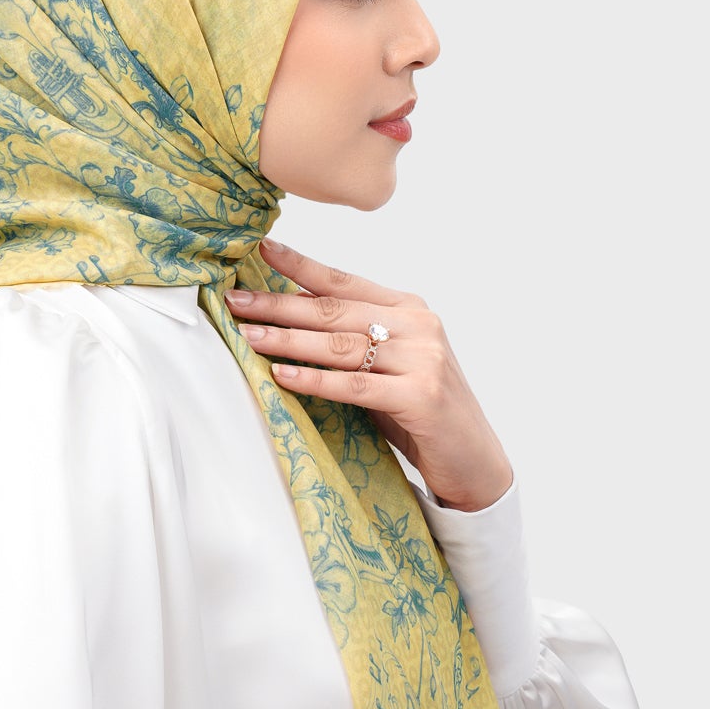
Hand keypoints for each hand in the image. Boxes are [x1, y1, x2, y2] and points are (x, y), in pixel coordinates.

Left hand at [226, 237, 513, 511]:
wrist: (473, 458)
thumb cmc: (419, 411)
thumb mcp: (388, 363)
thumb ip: (354, 337)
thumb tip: (291, 312)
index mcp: (409, 309)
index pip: (345, 281)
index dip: (301, 265)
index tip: (262, 250)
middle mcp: (419, 325)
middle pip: (334, 311)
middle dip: (279, 305)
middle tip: (235, 302)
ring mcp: (423, 359)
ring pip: (340, 345)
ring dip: (288, 340)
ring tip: (248, 336)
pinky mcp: (421, 396)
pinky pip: (354, 385)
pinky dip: (314, 379)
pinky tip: (282, 374)